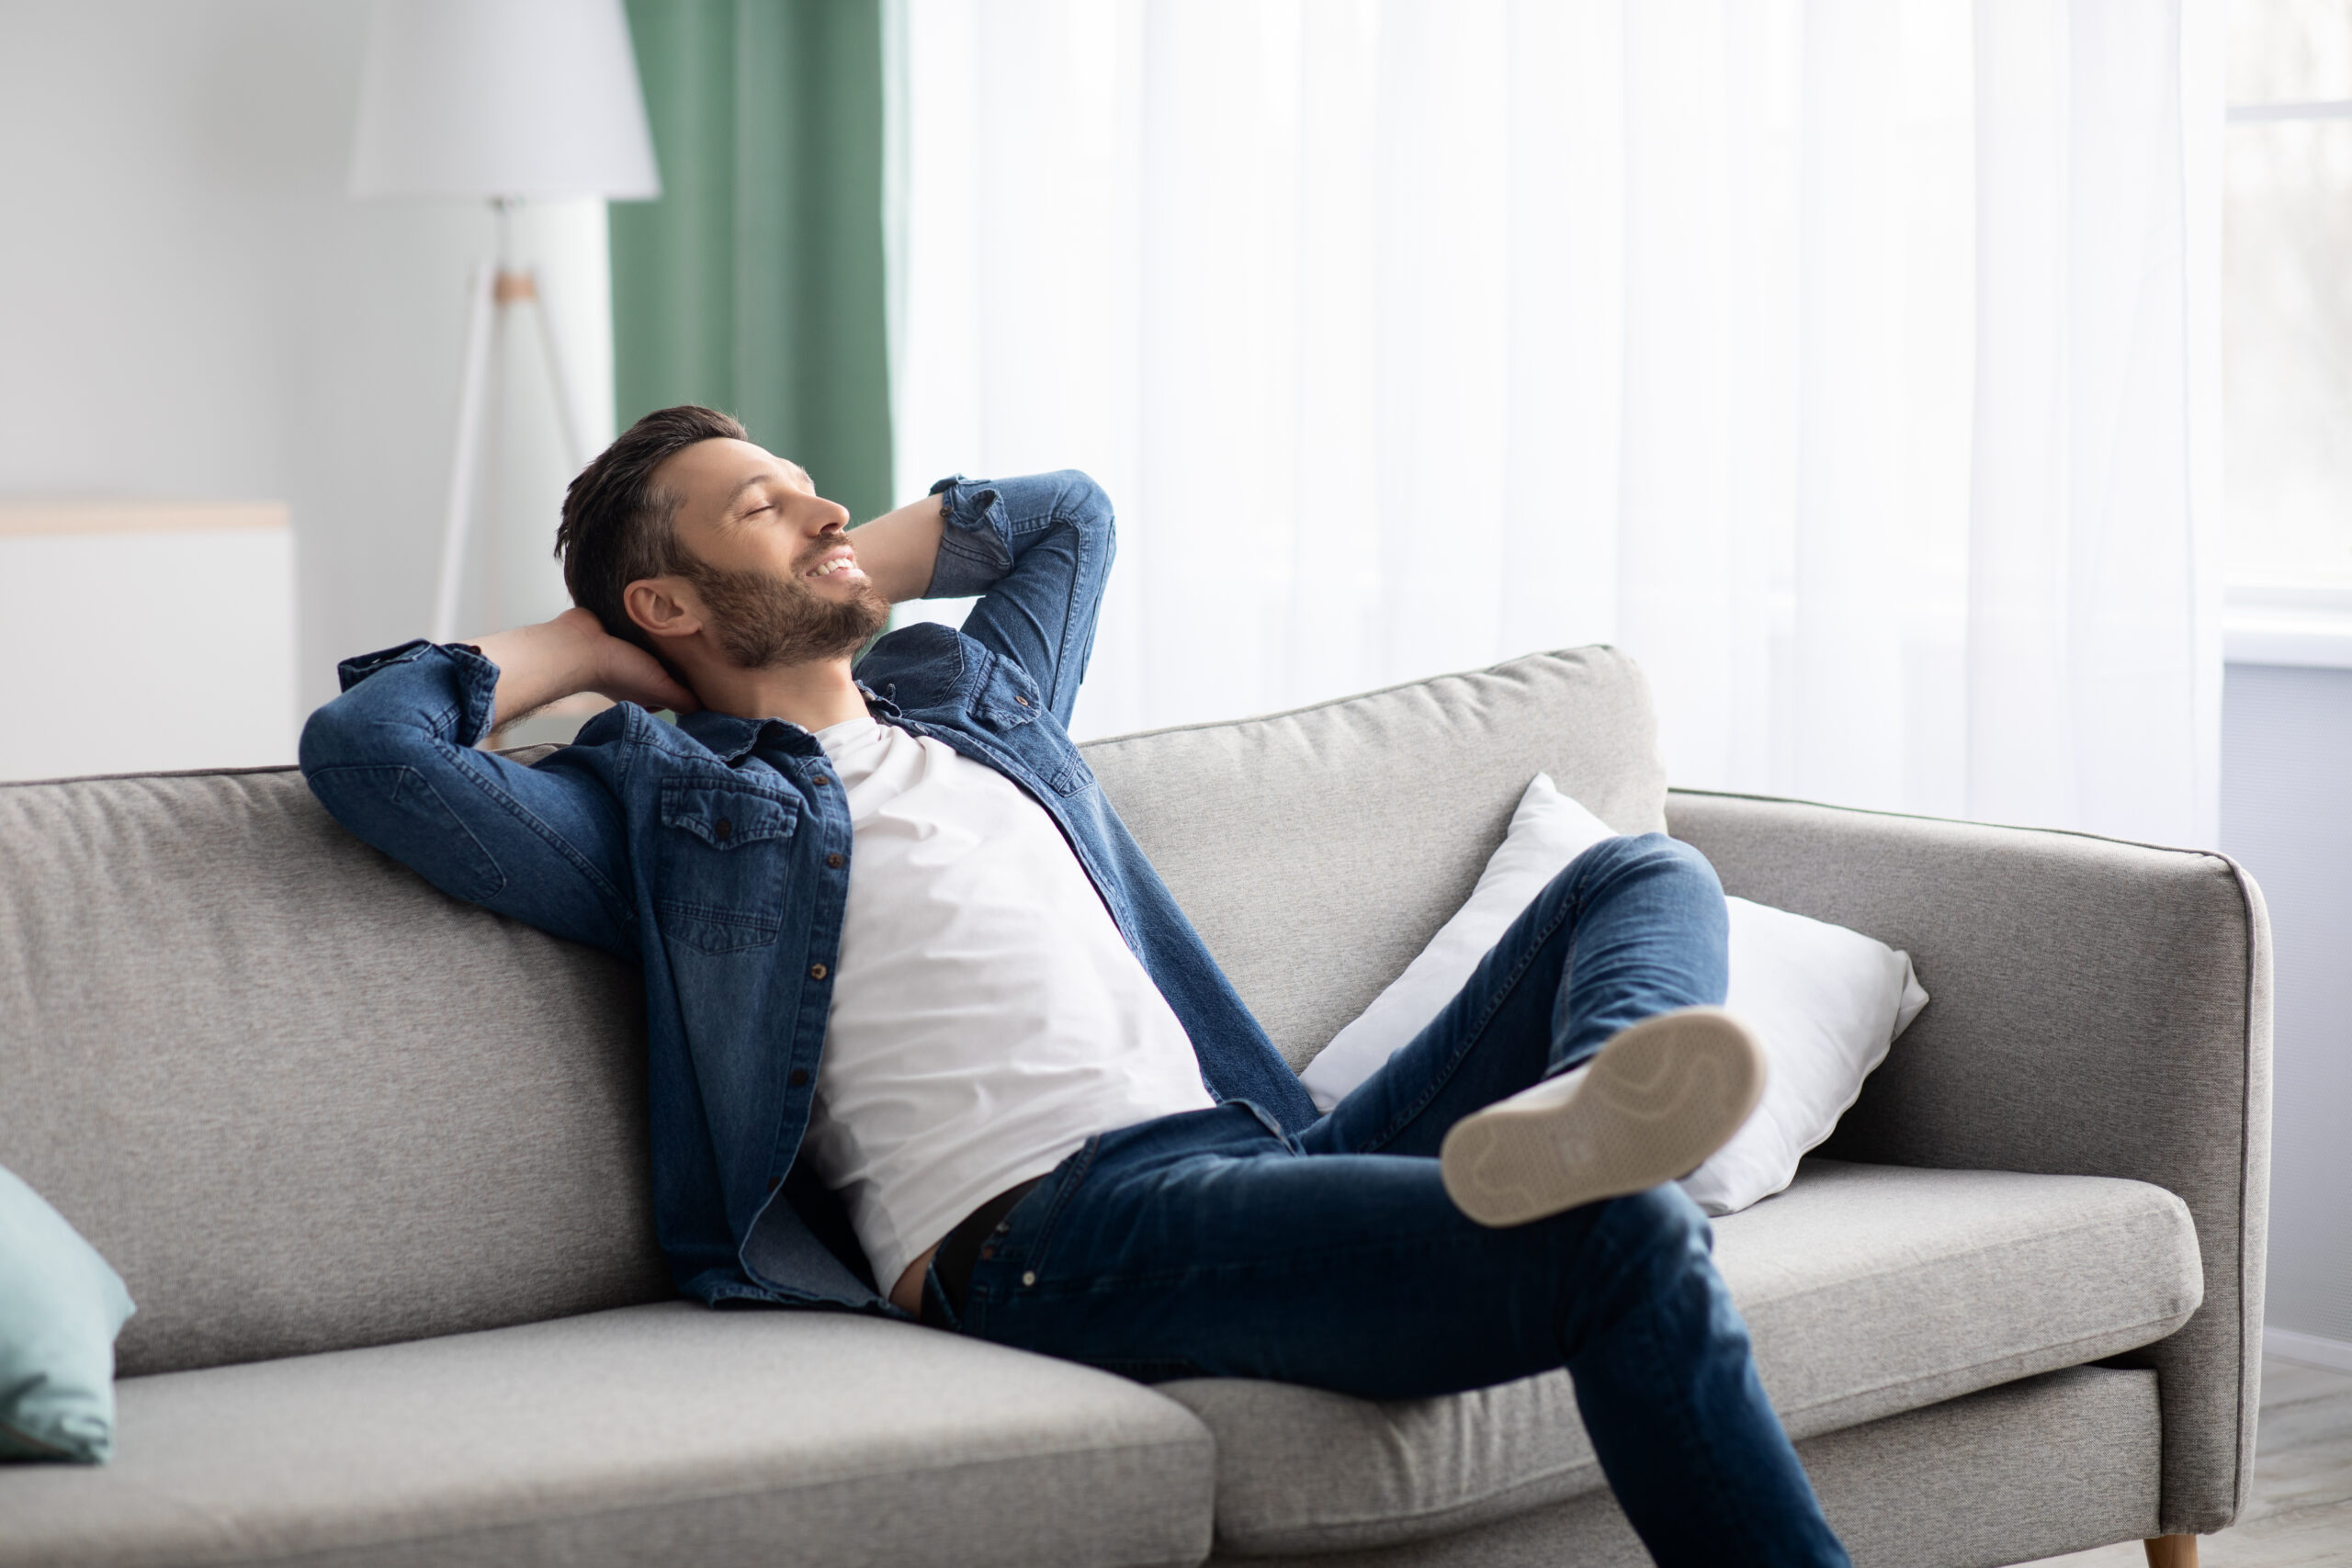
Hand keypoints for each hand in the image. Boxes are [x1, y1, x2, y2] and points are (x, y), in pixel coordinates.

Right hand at [474, 608, 700, 728]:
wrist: (580, 643)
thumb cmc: (615, 670)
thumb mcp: (658, 689)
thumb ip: (681, 700)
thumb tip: (705, 709)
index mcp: (643, 691)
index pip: (672, 690)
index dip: (688, 683)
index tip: (707, 672)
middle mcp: (634, 671)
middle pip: (664, 666)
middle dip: (679, 658)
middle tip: (703, 643)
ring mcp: (624, 649)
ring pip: (653, 644)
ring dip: (665, 636)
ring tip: (689, 621)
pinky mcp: (618, 627)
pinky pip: (638, 623)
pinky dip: (649, 618)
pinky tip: (665, 608)